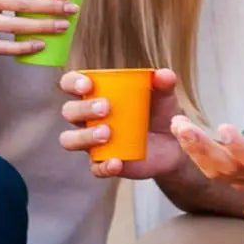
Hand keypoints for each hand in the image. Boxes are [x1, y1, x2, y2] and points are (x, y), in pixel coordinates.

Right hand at [59, 68, 184, 178]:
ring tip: (107, 133)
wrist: (174, 146)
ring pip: (71, 140)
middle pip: (70, 111)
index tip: (87, 85)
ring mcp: (94, 143)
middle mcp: (88, 119)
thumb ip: (164, 84)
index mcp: (96, 95)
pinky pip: (95, 168)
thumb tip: (164, 75)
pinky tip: (117, 162)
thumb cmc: (161, 115)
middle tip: (106, 108)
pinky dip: (104, 166)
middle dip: (83, 109)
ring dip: (84, 136)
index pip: (71, 84)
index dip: (72, 82)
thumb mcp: (165, 98)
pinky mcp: (104, 163)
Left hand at [171, 93, 243, 191]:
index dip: (239, 149)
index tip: (224, 127)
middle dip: (203, 148)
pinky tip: (182, 131)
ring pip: (215, 172)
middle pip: (228, 170)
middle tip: (182, 126)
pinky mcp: (237, 177)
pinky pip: (212, 170)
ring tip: (178, 125)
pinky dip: (195, 152)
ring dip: (194, 149)